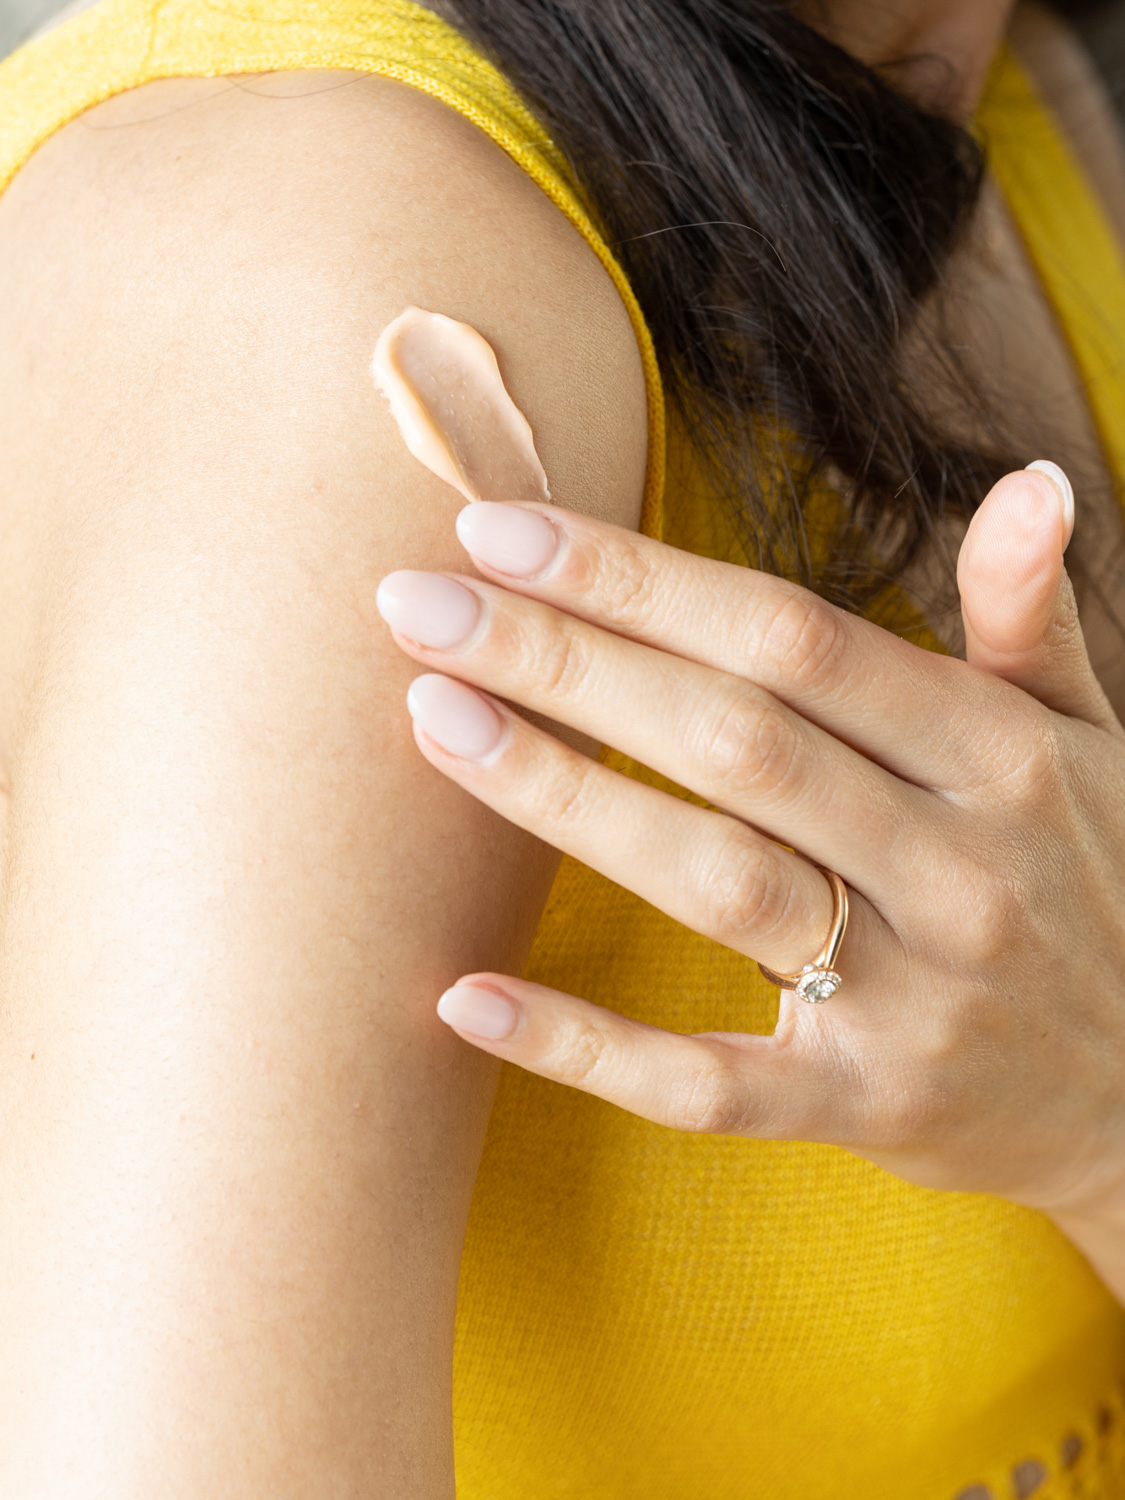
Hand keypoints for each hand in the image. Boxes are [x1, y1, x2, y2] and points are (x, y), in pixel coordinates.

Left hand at [374, 465, 1124, 1252]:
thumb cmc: (1088, 875)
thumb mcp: (1080, 736)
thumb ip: (1030, 613)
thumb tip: (1031, 480)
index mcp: (994, 752)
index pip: (789, 639)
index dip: (638, 579)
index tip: (502, 529)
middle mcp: (955, 866)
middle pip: (730, 739)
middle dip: (564, 660)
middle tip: (418, 601)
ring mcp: (909, 995)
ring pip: (713, 882)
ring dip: (562, 798)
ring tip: (432, 720)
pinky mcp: (862, 1106)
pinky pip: (710, 1085)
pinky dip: (586, 1049)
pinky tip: (465, 998)